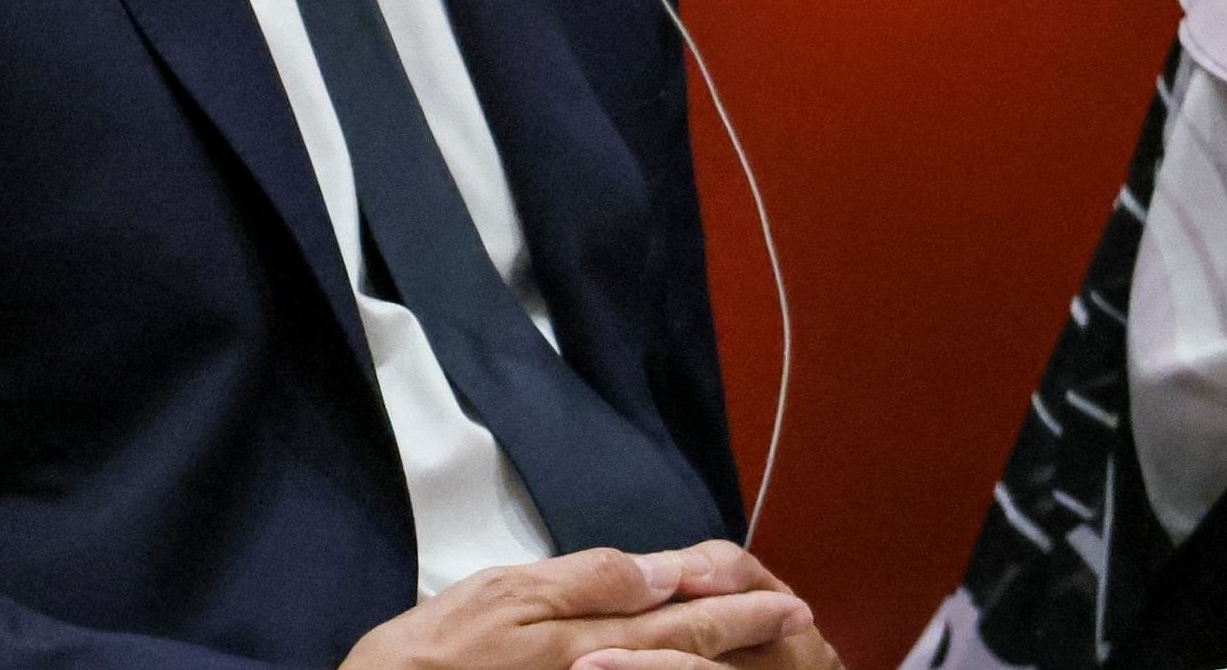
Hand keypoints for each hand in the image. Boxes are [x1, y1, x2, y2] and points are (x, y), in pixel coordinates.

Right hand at [340, 544, 816, 669]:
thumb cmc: (426, 657)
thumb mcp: (497, 593)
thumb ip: (584, 580)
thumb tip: (657, 568)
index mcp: (586, 636)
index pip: (682, 616)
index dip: (739, 607)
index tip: (784, 599)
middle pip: (691, 653)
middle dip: (750, 639)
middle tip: (800, 625)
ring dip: (721, 663)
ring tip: (767, 650)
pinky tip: (695, 669)